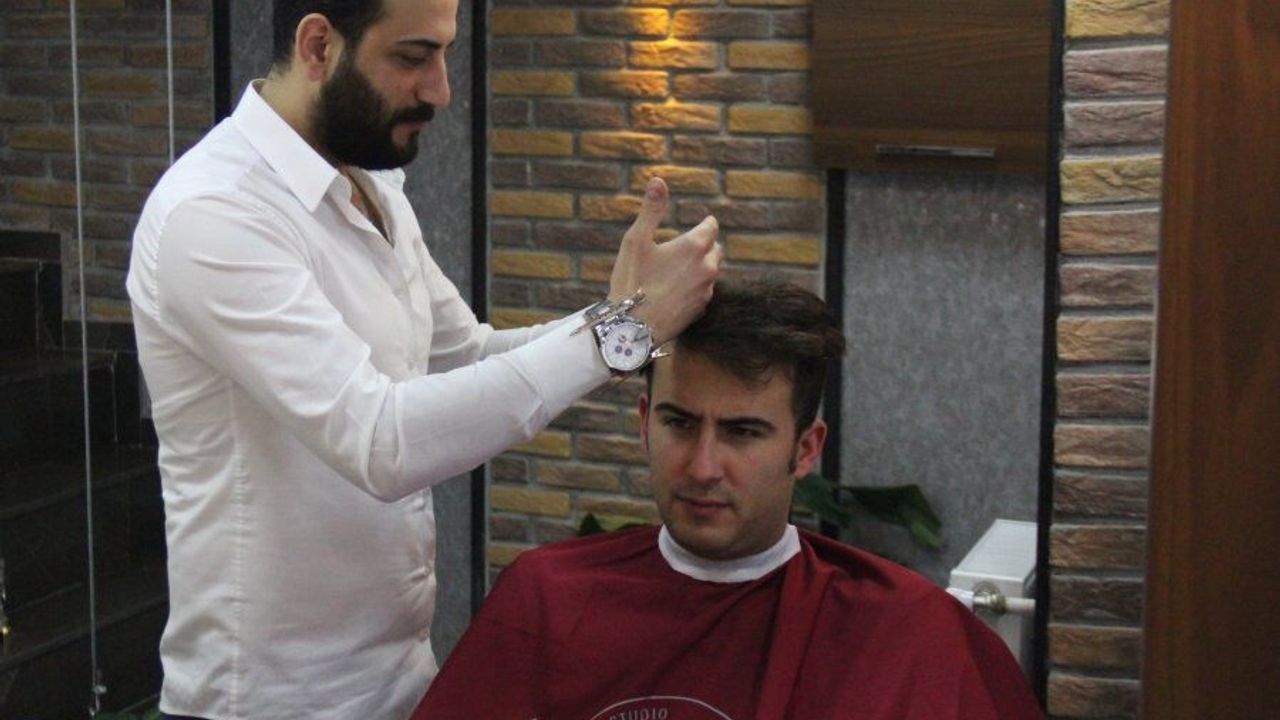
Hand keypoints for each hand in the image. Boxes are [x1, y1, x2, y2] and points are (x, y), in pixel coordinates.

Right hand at [609, 177, 721, 344]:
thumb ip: (651, 209)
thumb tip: (659, 179)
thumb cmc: (631, 281)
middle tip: (683, 247)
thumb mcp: (636, 240)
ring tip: (676, 271)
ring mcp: (706, 291)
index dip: (702, 223)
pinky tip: (673, 291)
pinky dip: (693, 287)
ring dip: (699, 267)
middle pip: (715, 248)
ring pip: (710, 272)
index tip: (695, 224)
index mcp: (694, 246)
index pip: (711, 226)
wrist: (630, 329)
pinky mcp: (700, 310)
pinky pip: (702, 291)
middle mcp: (707, 268)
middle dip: (703, 245)